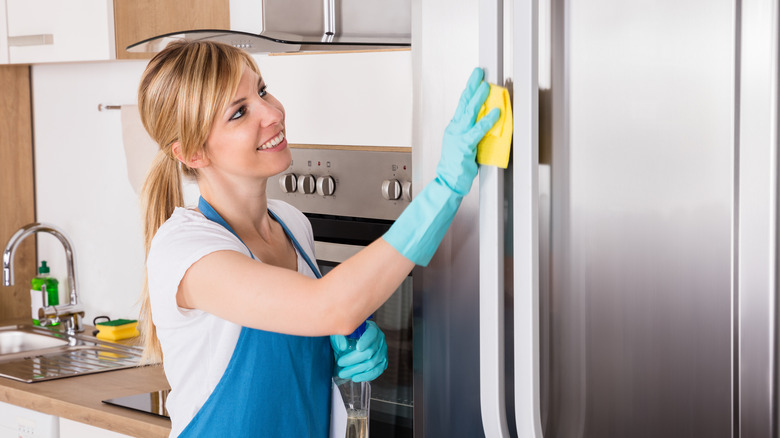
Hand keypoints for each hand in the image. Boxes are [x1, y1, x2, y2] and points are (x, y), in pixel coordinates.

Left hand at [330, 321, 387, 381]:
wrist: (351, 345)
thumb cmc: (347, 337)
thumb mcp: (341, 334)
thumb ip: (339, 338)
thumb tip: (343, 347)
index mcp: (372, 329)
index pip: (372, 334)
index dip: (366, 341)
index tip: (358, 348)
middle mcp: (380, 340)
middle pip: (370, 351)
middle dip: (353, 360)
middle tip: (340, 363)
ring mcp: (383, 352)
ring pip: (372, 363)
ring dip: (357, 370)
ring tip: (344, 373)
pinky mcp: (382, 363)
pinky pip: (377, 371)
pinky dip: (365, 376)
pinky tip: (355, 377)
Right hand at [436, 67, 500, 195]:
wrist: (448, 180)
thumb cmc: (456, 166)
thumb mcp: (462, 144)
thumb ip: (471, 132)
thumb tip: (484, 121)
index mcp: (454, 128)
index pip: (461, 105)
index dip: (469, 90)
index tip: (475, 78)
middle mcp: (454, 129)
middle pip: (463, 103)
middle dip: (471, 86)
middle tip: (478, 73)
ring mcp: (459, 136)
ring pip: (469, 113)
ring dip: (478, 98)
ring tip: (486, 86)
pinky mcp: (465, 146)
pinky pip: (478, 130)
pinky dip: (487, 120)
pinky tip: (495, 113)